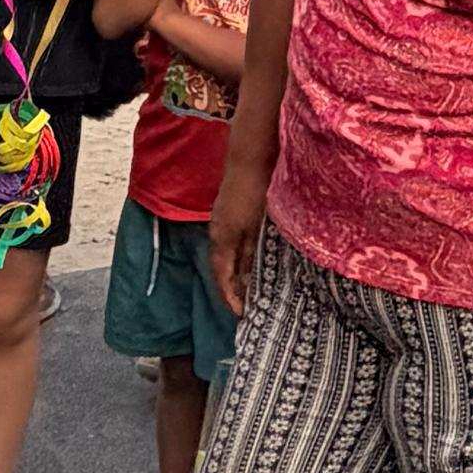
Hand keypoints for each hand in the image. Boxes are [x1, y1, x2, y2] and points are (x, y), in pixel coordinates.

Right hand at [207, 163, 268, 317]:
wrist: (250, 157)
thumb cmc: (255, 191)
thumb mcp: (256, 227)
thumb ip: (250, 253)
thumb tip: (246, 281)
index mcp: (221, 239)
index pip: (221, 277)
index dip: (230, 297)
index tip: (240, 314)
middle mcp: (217, 232)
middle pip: (221, 269)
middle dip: (231, 289)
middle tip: (244, 307)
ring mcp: (221, 222)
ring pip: (226, 256)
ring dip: (235, 274)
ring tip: (248, 289)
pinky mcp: (228, 213)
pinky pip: (229, 244)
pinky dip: (238, 258)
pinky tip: (250, 261)